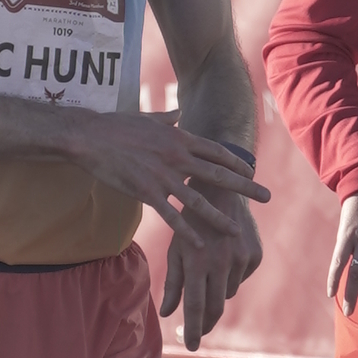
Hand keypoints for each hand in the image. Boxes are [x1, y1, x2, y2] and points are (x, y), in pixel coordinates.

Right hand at [71, 110, 266, 244]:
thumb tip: (177, 113)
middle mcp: (177, 156)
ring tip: (237, 230)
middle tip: (266, 197)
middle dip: (245, 188)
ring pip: (198, 200)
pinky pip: (171, 215)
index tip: (252, 172)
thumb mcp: (146, 116)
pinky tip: (200, 244)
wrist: (90, 137)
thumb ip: (166, 118)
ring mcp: (163, 175)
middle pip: (218, 175)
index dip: (236, 163)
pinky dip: (187, 231)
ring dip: (220, 217)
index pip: (216, 152)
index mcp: (179, 137)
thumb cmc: (116, 125)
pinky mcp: (146, 192)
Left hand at [162, 186, 265, 350]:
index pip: (196, 306)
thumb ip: (174, 282)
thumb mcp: (177, 248)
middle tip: (196, 334)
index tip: (191, 346)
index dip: (194, 329)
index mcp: (198, 261)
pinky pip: (240, 279)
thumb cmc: (190, 220)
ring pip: (228, 293)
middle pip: (216, 307)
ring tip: (205, 276)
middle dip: (206, 324)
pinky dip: (229, 278)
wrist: (221, 190)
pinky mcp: (255, 255)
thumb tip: (168, 312)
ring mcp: (242, 259)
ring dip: (215, 294)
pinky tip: (222, 260)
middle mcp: (222, 262)